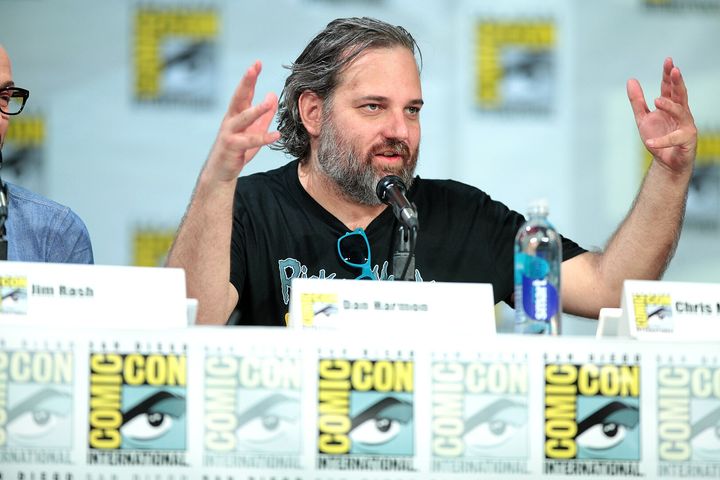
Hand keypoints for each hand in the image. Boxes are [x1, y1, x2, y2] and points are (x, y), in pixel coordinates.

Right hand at [205, 61, 279, 182]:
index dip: (250, 77)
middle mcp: (231, 119)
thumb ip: (264, 114)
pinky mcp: (232, 147)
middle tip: (253, 68)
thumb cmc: (237, 149)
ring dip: (256, 110)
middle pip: (239, 97)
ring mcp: (230, 132)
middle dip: (246, 82)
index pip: (244, 91)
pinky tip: (275, 135)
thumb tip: (272, 95)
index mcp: (236, 113)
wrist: (221, 170)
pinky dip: (263, 138)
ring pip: (243, 118)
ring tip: (267, 103)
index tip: (257, 63)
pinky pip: (249, 141)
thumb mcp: (254, 129)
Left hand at [627, 57, 696, 174]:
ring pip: (681, 112)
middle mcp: (681, 113)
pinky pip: (674, 138)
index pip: (670, 88)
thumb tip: (631, 80)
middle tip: (675, 69)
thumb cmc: (657, 137)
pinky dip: (662, 140)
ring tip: (656, 100)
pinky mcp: (686, 140)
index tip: (668, 60)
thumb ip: (637, 101)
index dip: (668, 75)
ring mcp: (685, 126)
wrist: (665, 161)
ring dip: (670, 106)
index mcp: (670, 106)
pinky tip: (649, 142)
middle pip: (681, 94)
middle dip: (677, 82)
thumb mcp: (643, 118)